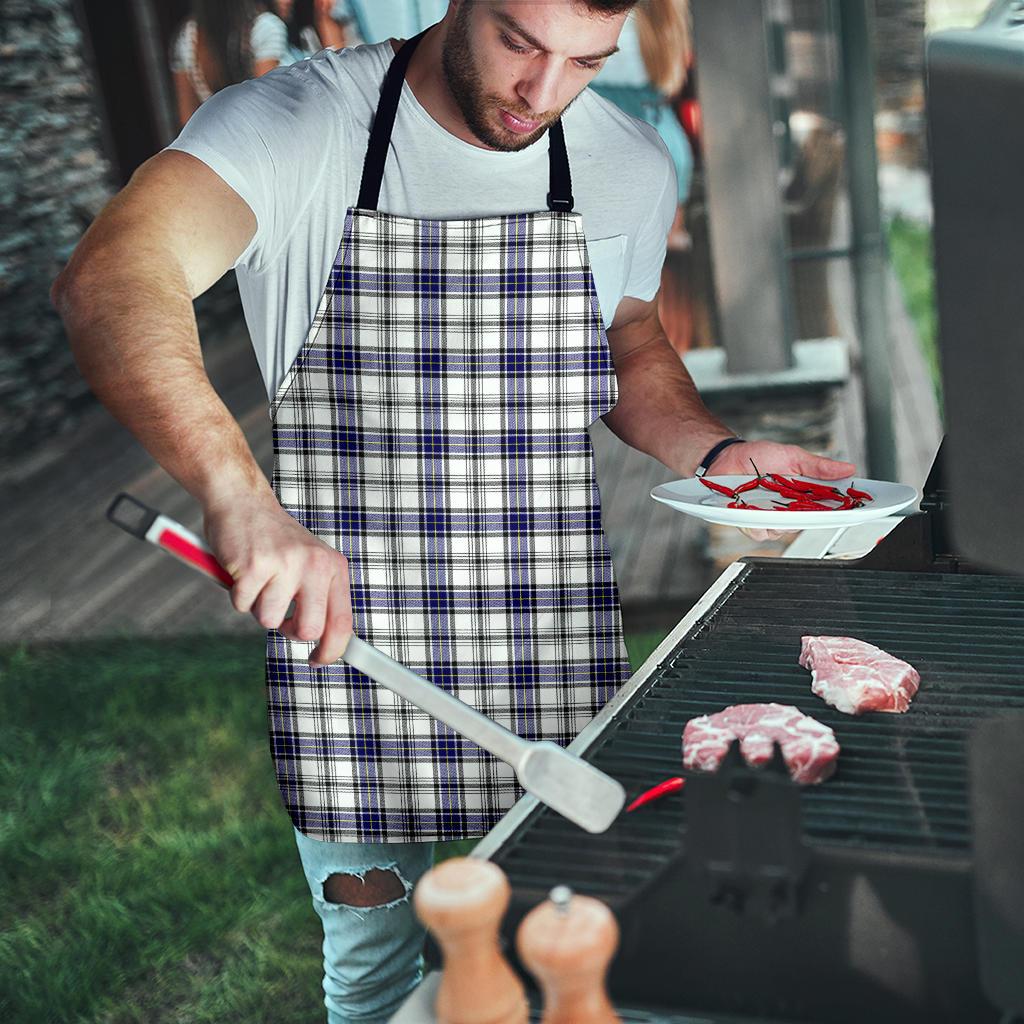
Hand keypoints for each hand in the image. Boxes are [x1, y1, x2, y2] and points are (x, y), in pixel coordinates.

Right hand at [202, 492, 352, 665]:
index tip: (319, 661)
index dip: (332, 650)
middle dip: (289, 630)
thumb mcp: (310, 564)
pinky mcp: (254, 566)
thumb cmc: (274, 540)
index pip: (342, 622)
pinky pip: (242, 605)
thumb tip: (326, 644)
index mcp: (333, 567)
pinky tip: (242, 570)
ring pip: (269, 621)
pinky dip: (237, 594)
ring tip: (259, 578)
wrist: (242, 501)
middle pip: (309, 630)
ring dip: (258, 606)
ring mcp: (285, 564)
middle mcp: (315, 565)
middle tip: (278, 610)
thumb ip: (319, 598)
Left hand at [708, 440, 856, 542]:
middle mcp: (790, 510)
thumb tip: (848, 468)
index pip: (829, 508)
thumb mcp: (793, 456)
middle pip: (809, 523)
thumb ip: (819, 467)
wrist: (727, 457)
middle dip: (811, 515)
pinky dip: (758, 522)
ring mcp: (771, 518)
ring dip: (781, 517)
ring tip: (772, 499)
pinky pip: (761, 532)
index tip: (859, 509)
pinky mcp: (751, 523)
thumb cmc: (759, 457)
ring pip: (785, 531)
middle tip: (807, 502)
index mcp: (804, 495)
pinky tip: (754, 508)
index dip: (844, 511)